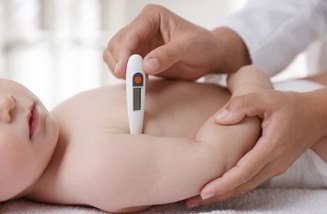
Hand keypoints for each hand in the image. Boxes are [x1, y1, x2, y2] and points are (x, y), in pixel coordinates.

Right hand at [103, 4, 249, 79]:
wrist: (210, 56)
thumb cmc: (203, 44)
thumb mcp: (188, 47)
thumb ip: (167, 55)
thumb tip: (146, 66)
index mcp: (152, 17)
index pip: (131, 34)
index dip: (123, 53)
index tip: (123, 71)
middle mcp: (142, 27)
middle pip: (117, 44)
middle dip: (120, 62)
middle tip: (130, 81)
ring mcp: (139, 43)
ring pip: (115, 55)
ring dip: (121, 70)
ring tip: (137, 82)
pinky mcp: (140, 57)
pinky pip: (124, 66)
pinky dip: (127, 76)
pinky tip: (140, 82)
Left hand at [186, 84, 326, 206]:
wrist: (320, 115)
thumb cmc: (293, 104)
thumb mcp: (268, 97)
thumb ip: (243, 104)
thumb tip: (219, 119)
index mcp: (272, 147)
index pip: (245, 171)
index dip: (223, 182)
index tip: (203, 191)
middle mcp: (275, 163)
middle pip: (243, 185)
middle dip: (217, 195)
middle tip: (190, 202)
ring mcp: (276, 167)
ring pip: (247, 186)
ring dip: (224, 194)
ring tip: (199, 200)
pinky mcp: (275, 167)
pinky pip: (252, 181)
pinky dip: (235, 187)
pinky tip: (220, 188)